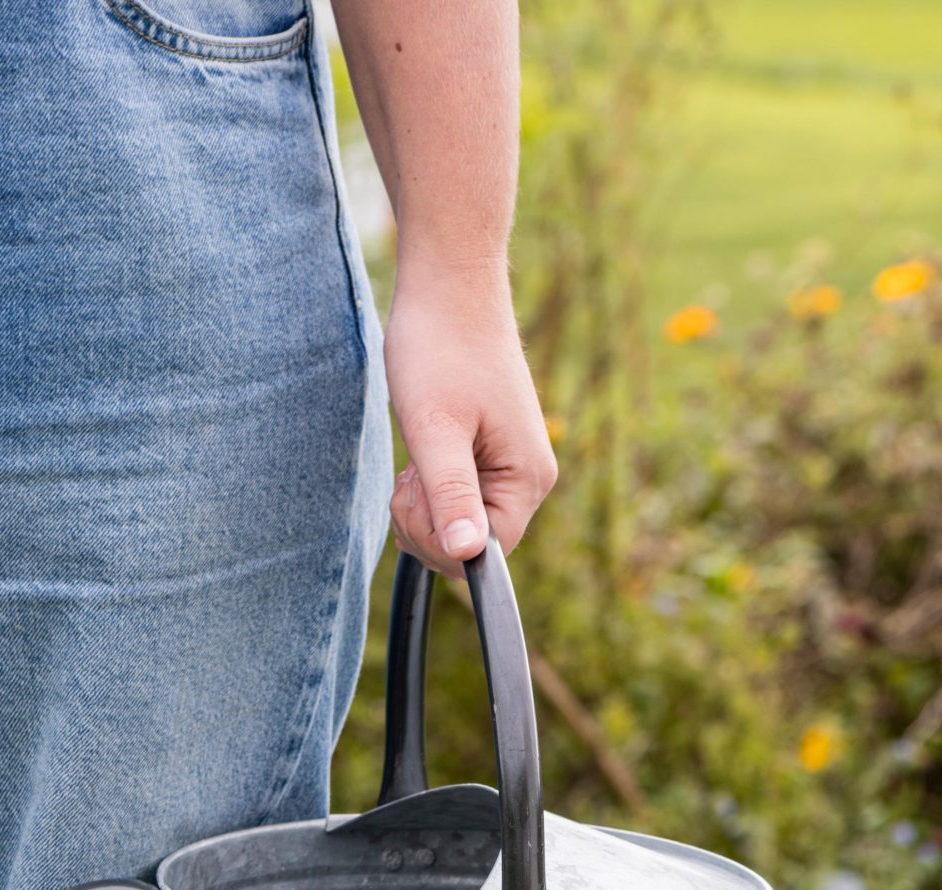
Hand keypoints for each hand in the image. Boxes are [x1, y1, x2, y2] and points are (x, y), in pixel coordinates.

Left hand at [382, 259, 557, 574]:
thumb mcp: (435, 428)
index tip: (414, 492)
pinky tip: (425, 447)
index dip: (441, 540)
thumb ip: (451, 496)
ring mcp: (512, 466)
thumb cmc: (439, 346)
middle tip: (411, 469)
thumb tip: (467, 555)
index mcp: (527, 478)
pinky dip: (432, 486)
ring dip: (426, 505)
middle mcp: (529, 478)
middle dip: (429, 522)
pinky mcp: (492, 455)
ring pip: (461, 524)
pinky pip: (459, 497)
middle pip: (474, 544)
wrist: (448, 282)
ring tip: (418, 452)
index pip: (488, 552)